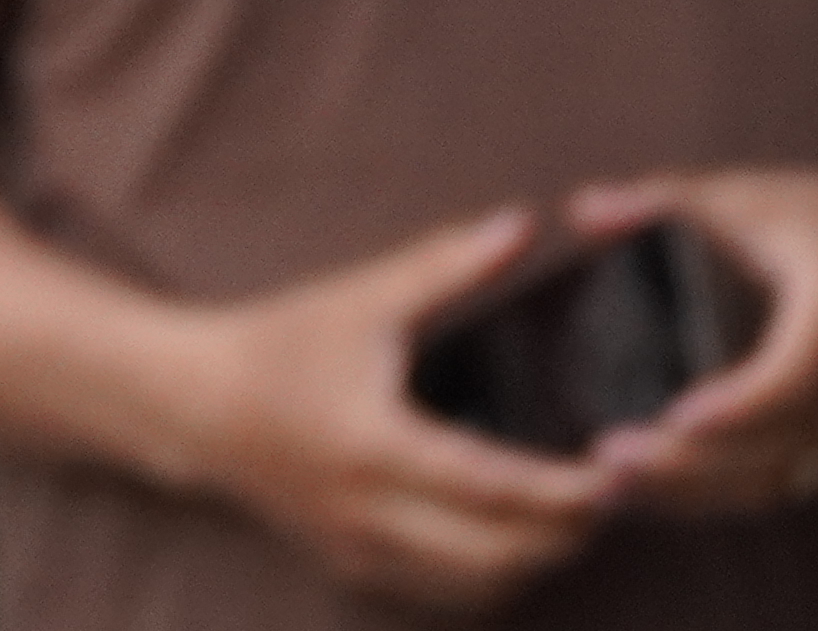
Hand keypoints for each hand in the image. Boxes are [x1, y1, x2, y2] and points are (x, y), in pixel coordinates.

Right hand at [156, 207, 622, 610]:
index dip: (565, 490)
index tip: (621, 474)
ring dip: (536, 555)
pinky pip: (449, 591)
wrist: (195, 404)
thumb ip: (443, 265)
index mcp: (372, 444)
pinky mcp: (358, 568)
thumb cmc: (281, 341)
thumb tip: (521, 226)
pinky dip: (494, 570)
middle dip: (567, 529)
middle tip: (614, 488)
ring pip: (482, 584)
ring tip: (573, 508)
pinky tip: (513, 530)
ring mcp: (362, 549)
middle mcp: (368, 511)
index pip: (491, 487)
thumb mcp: (359, 298)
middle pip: (500, 554)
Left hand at [572, 168, 817, 516]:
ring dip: (697, 494)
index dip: (742, 405)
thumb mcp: (752, 193)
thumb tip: (583, 213)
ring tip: (611, 486)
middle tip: (609, 459)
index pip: (797, 376)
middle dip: (693, 464)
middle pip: (779, 447)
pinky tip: (650, 493)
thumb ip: (667, 199)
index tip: (677, 416)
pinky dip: (717, 497)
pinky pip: (776, 484)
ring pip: (776, 480)